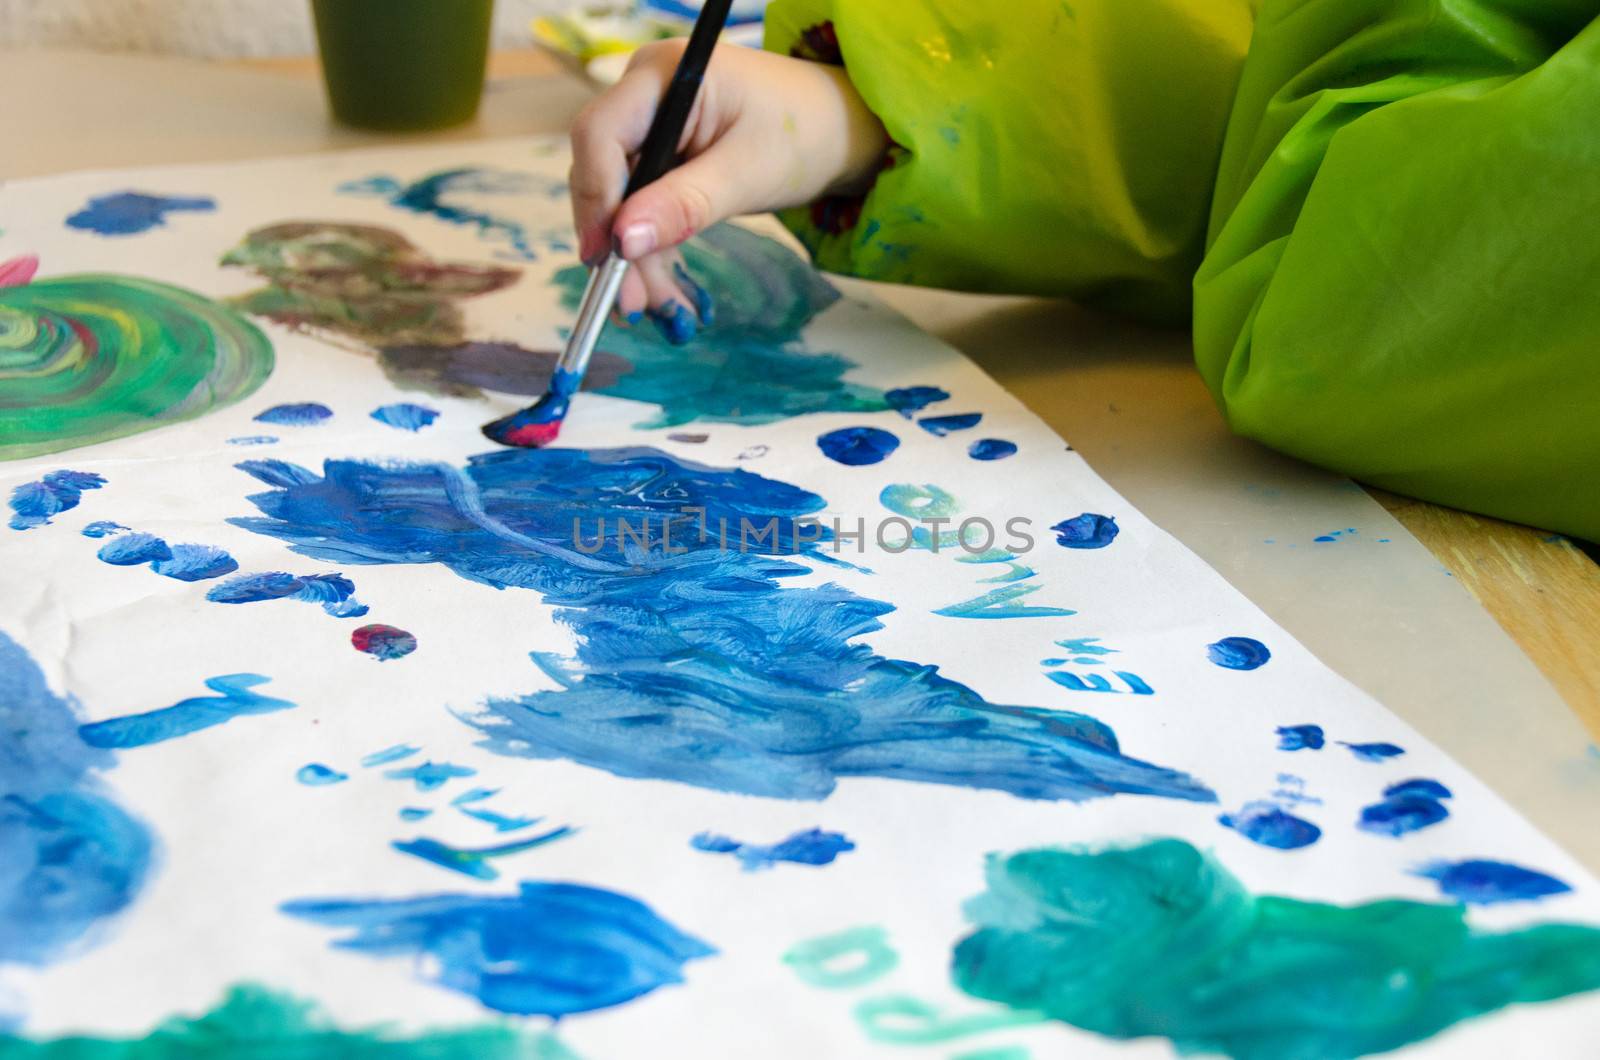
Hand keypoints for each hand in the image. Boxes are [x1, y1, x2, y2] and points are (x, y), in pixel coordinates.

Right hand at [569, 40, 886, 341]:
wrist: (840, 130)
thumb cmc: (804, 133)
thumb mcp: (747, 173)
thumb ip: (684, 204)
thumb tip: (622, 241)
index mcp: (663, 76)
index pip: (600, 135)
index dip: (596, 199)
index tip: (606, 258)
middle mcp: (643, 96)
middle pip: (603, 174)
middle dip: (619, 243)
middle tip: (633, 307)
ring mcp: (650, 129)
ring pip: (620, 203)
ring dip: (637, 262)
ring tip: (664, 314)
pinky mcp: (661, 160)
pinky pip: (643, 212)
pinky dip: (655, 255)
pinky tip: (671, 297)